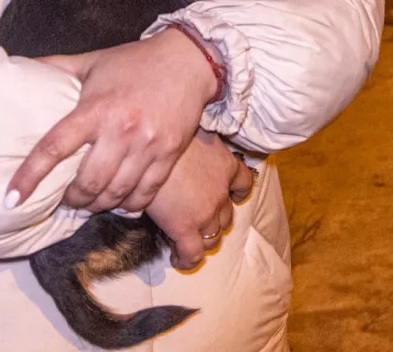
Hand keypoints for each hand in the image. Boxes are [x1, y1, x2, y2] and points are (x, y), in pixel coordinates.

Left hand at [6, 28, 218, 211]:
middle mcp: (122, 129)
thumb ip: (56, 67)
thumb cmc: (135, 61)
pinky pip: (145, 195)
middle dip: (71, 198)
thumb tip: (20, 66)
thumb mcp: (92, 61)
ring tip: (90, 200)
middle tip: (66, 197)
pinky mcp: (169, 155)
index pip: (55, 147)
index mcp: (96, 108)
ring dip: (97, 204)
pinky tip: (119, 200)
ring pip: (115, 194)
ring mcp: (148, 145)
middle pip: (88, 182)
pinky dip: (128, 205)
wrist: (189, 61)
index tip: (12, 197)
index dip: (30, 175)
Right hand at [146, 131, 256, 269]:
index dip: (237, 192)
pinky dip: (187, 260)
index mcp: (226, 165)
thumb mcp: (193, 131)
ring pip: (213, 237)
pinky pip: (193, 254)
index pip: (244, 182)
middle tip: (198, 220)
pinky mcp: (185, 228)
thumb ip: (200, 145)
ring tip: (188, 242)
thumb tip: (190, 145)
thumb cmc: (166, 132)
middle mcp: (221, 191)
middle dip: (216, 220)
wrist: (149, 147)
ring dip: (203, 241)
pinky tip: (177, 259)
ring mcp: (206, 212)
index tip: (230, 195)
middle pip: (227, 215)